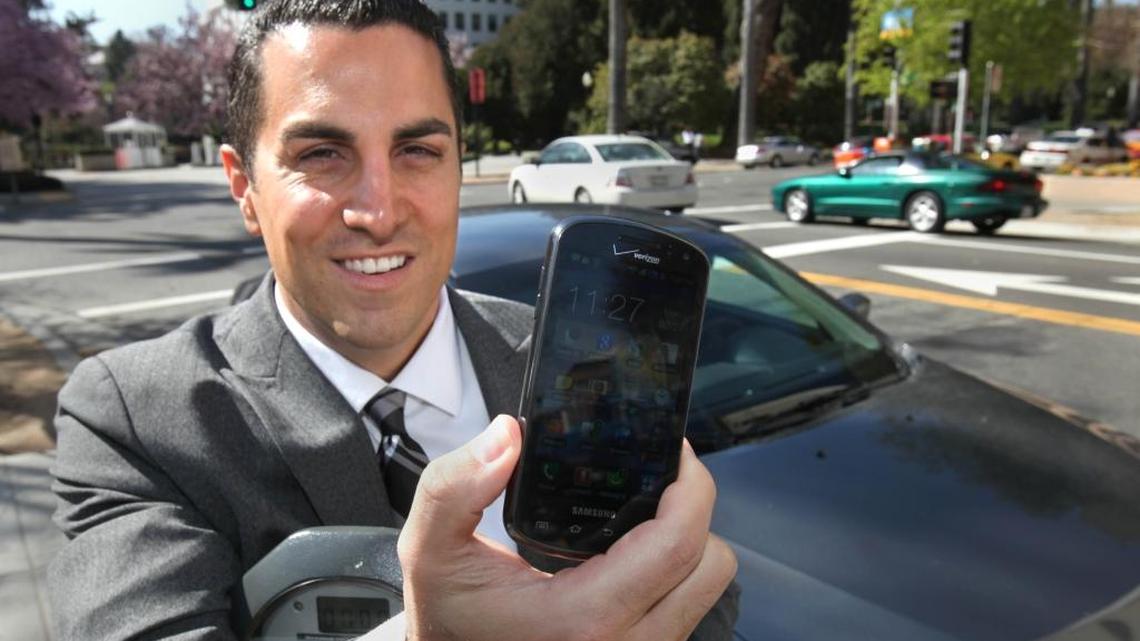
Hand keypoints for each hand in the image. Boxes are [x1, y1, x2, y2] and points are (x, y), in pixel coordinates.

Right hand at [398, 414, 736, 640]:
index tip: (673, 450)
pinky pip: (688, 605)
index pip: (678, 544)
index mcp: (582, 618)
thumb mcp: (430, 548)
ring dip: (687, 543)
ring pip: (707, 588)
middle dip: (694, 509)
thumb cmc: (446, 616)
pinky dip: (675, 571)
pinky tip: (634, 549)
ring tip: (646, 511)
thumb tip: (507, 436)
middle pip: (711, 565)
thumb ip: (456, 486)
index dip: (691, 485)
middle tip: (659, 475)